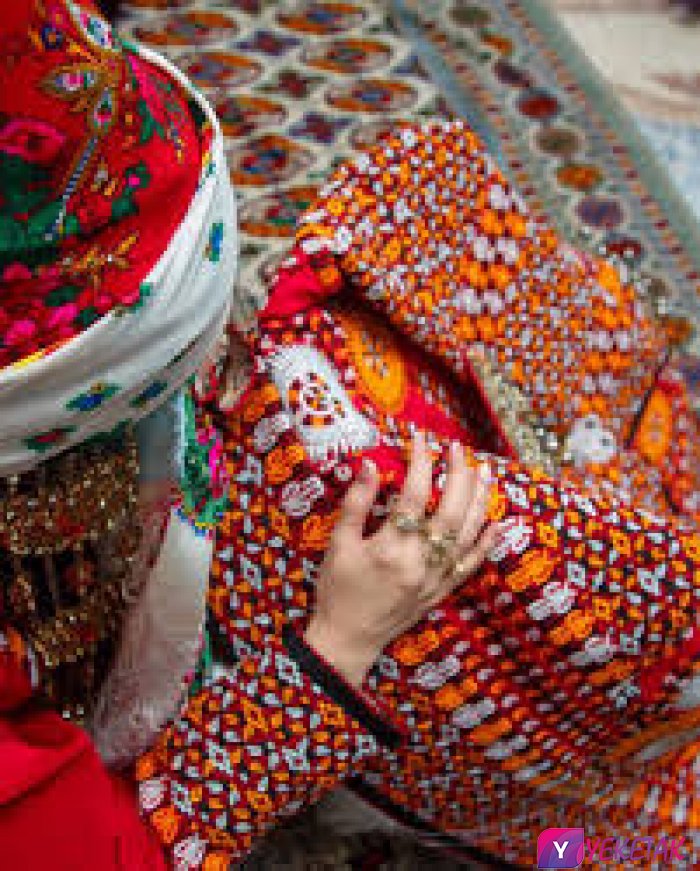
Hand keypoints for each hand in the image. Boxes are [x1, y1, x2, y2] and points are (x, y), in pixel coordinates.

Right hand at [304, 433, 496, 686]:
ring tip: (485, 471)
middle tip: (457, 450)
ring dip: (479, 500)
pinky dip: (486, 543)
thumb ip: (356, 503)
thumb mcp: (338, 544)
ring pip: (467, 534)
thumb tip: (370, 465)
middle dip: (457, 475)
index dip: (419, 462)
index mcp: (390, 548)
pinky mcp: (441, 591)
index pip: (412, 494)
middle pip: (449, 510)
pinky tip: (496, 522)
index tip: (421, 440)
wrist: (347, 641)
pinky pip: (471, 565)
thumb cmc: (337, 591)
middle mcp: (419, 562)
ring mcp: (435, 578)